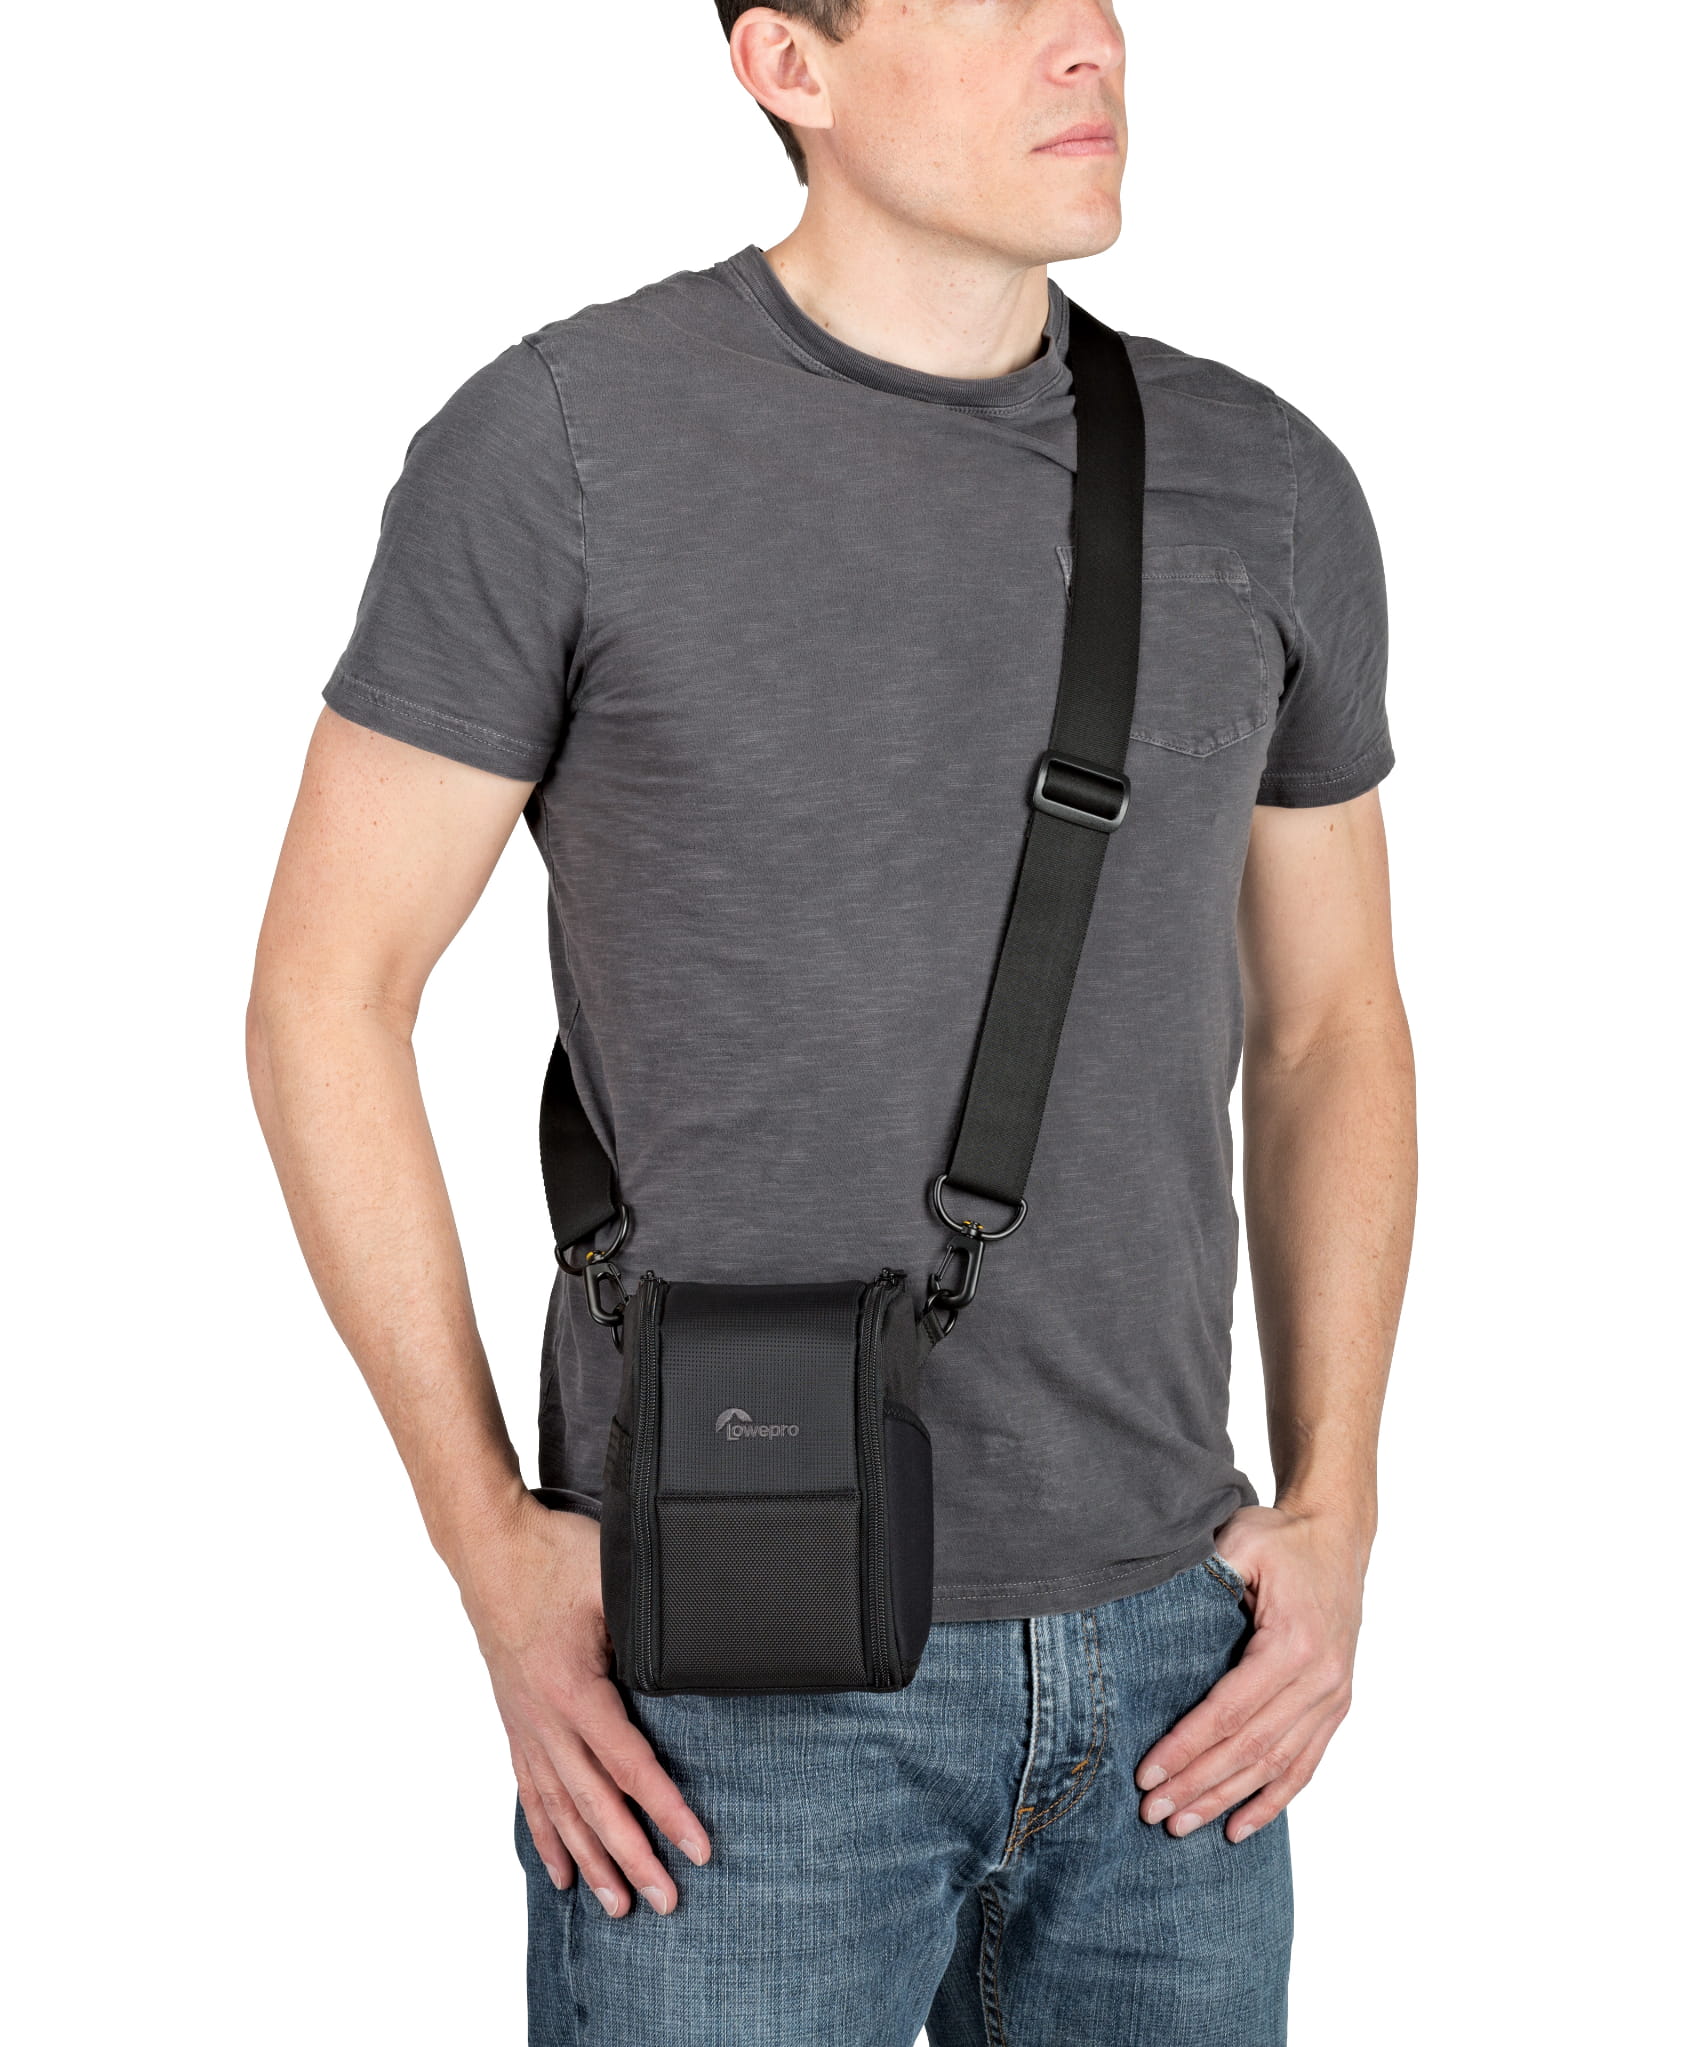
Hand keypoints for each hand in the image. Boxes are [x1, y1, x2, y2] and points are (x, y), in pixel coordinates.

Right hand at [458, 1490, 710, 1914]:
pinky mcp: (514, 1721)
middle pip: (594, 1804)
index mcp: (574, 1687)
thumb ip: (652, 1613)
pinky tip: (562, 1874)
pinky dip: (546, 1837)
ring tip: (618, 1909)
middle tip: (666, 1903)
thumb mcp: (612, 1574)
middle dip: (633, 1857)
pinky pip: (530, 1791)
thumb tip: (700, 1638)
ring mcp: (525, 1724)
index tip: (699, 1848)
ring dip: (591, 1861)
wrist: (487, 1546)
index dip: (666, 1810)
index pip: (628, 1765)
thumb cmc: (553, 1553)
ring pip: (560, 1809)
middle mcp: (545, 1718)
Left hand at [1136, 1504, 1366, 1843]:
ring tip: (1184, 1827)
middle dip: (1198, 1784)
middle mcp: (1320, 1680)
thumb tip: (1158, 1602)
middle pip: (1250, 1747)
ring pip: (1276, 1764)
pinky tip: (1240, 1827)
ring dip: (1228, 1800)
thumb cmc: (1282, 1538)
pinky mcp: (1336, 1706)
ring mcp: (1333, 1697)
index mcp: (1293, 1644)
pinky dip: (1273, 1800)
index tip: (1147, 1773)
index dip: (1187, 1746)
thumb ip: (1210, 1571)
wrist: (1338, 1537)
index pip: (1230, 1711)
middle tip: (1153, 1812)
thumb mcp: (1243, 1540)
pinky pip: (1305, 1764)